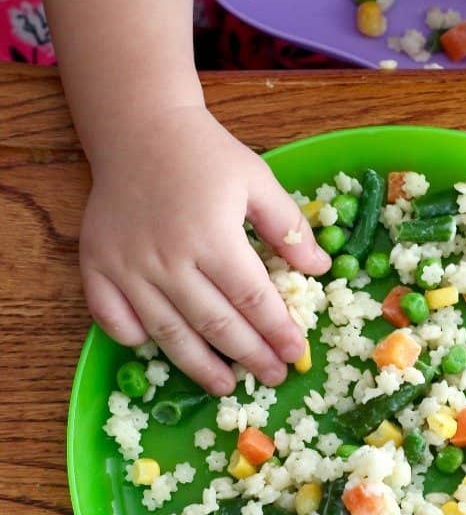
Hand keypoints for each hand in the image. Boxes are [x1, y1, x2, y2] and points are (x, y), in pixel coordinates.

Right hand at [80, 106, 330, 394]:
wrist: (138, 128)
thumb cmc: (204, 154)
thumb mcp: (256, 179)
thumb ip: (288, 226)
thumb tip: (320, 268)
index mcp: (212, 236)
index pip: (252, 299)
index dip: (277, 330)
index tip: (296, 352)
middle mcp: (168, 259)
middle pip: (215, 324)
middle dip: (248, 356)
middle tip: (271, 377)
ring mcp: (128, 266)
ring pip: (167, 332)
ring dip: (199, 365)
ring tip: (225, 385)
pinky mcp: (96, 266)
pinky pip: (113, 317)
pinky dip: (135, 338)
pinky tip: (160, 349)